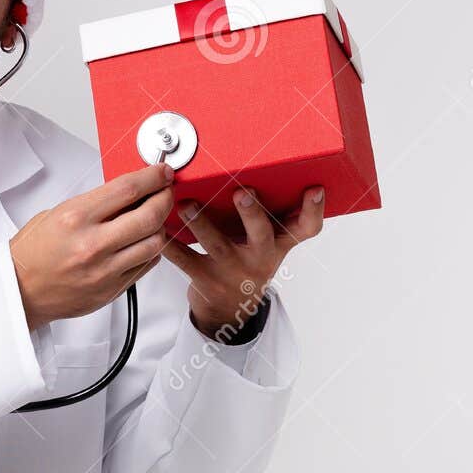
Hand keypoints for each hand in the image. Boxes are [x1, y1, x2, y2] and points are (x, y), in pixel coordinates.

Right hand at [9, 162, 175, 330]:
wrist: (20, 290)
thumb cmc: (34, 251)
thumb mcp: (57, 213)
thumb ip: (95, 204)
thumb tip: (130, 193)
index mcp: (76, 218)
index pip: (128, 189)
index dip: (153, 177)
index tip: (162, 173)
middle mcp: (92, 244)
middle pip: (149, 215)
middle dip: (165, 198)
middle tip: (166, 192)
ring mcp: (104, 270)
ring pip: (154, 243)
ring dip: (160, 227)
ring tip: (153, 219)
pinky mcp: (111, 290)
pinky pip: (146, 266)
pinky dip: (151, 250)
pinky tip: (143, 242)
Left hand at [161, 185, 326, 339]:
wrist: (231, 307)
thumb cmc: (249, 260)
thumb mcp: (269, 241)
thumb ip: (271, 213)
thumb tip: (268, 165)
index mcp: (278, 243)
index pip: (305, 228)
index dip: (313, 210)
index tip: (314, 189)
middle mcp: (259, 257)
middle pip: (261, 234)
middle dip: (251, 213)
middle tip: (243, 192)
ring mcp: (232, 270)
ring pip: (217, 245)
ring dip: (200, 222)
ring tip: (187, 203)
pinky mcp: (206, 279)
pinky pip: (185, 260)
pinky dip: (169, 245)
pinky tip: (159, 229)